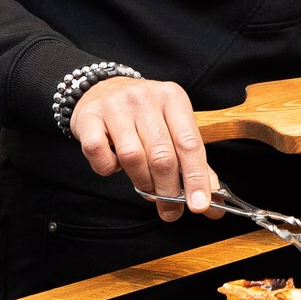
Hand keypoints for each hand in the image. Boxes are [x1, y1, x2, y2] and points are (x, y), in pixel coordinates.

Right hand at [69, 76, 213, 220]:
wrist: (101, 89)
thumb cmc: (143, 115)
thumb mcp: (172, 126)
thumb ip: (192, 160)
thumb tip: (212, 201)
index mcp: (173, 98)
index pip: (190, 143)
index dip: (196, 178)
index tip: (200, 206)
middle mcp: (145, 98)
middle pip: (162, 155)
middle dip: (168, 191)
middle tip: (170, 211)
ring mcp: (115, 106)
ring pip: (132, 157)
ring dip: (141, 182)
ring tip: (144, 186)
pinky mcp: (89, 117)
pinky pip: (99, 154)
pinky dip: (107, 168)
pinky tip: (114, 164)